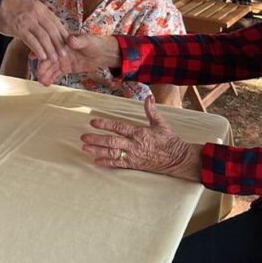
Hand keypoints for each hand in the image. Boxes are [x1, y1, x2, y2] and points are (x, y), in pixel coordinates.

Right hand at [0, 0, 67, 61]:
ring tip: (54, 58)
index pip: (56, 22)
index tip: (68, 44)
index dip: (63, 34)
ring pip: (43, 36)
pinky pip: (31, 40)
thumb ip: (40, 17)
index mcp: (40, 8)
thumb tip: (50, 28)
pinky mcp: (19, 28)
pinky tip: (42, 56)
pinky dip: (38, 49)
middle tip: (64, 54)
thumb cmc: (12, 8)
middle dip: (59, 44)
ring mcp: (27, 20)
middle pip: (52, 30)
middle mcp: (36, 13)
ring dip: (50, 49)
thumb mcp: (29, 7)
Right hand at [36, 33, 120, 85]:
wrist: (102, 54)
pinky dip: (51, 78)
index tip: (33, 56)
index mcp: (62, 41)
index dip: (40, 49)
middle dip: (43, 66)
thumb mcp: (87, 41)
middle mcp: (59, 50)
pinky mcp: (65, 68)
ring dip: (45, 74)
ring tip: (42, 82)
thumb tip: (70, 39)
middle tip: (39, 74)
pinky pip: (56, 73)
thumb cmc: (95, 43)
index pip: (49, 45)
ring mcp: (61, 60)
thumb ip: (78, 41)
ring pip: (51, 67)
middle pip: (48, 58)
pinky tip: (46, 83)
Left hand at [80, 95, 202, 179]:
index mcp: (139, 132)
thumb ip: (151, 110)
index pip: (119, 127)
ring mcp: (133, 156)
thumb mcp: (161, 123)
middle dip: (96, 139)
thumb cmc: (169, 140)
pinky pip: (118, 165)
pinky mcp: (135, 165)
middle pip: (111, 142)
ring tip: (85, 149)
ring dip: (98, 151)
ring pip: (112, 153)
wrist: (178, 158)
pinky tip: (96, 162)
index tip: (93, 122)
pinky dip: (107, 163)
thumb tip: (149, 96)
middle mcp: (134, 145)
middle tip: (83, 137)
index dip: (105, 124)